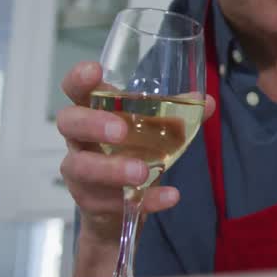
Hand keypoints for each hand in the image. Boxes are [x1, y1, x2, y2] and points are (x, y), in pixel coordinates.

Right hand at [56, 61, 215, 245]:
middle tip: (121, 131)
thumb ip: (178, 115)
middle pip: (69, 124)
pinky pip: (111, 202)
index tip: (94, 70)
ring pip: (82, 168)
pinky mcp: (91, 202)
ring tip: (141, 172)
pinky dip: (145, 200)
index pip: (75, 90)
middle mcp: (79, 140)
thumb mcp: (155, 132)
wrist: (119, 206)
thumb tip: (206, 101)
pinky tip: (169, 196)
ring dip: (112, 169)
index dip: (79, 79)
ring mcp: (80, 172)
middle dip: (93, 124)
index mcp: (93, 114)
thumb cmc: (132, 154)